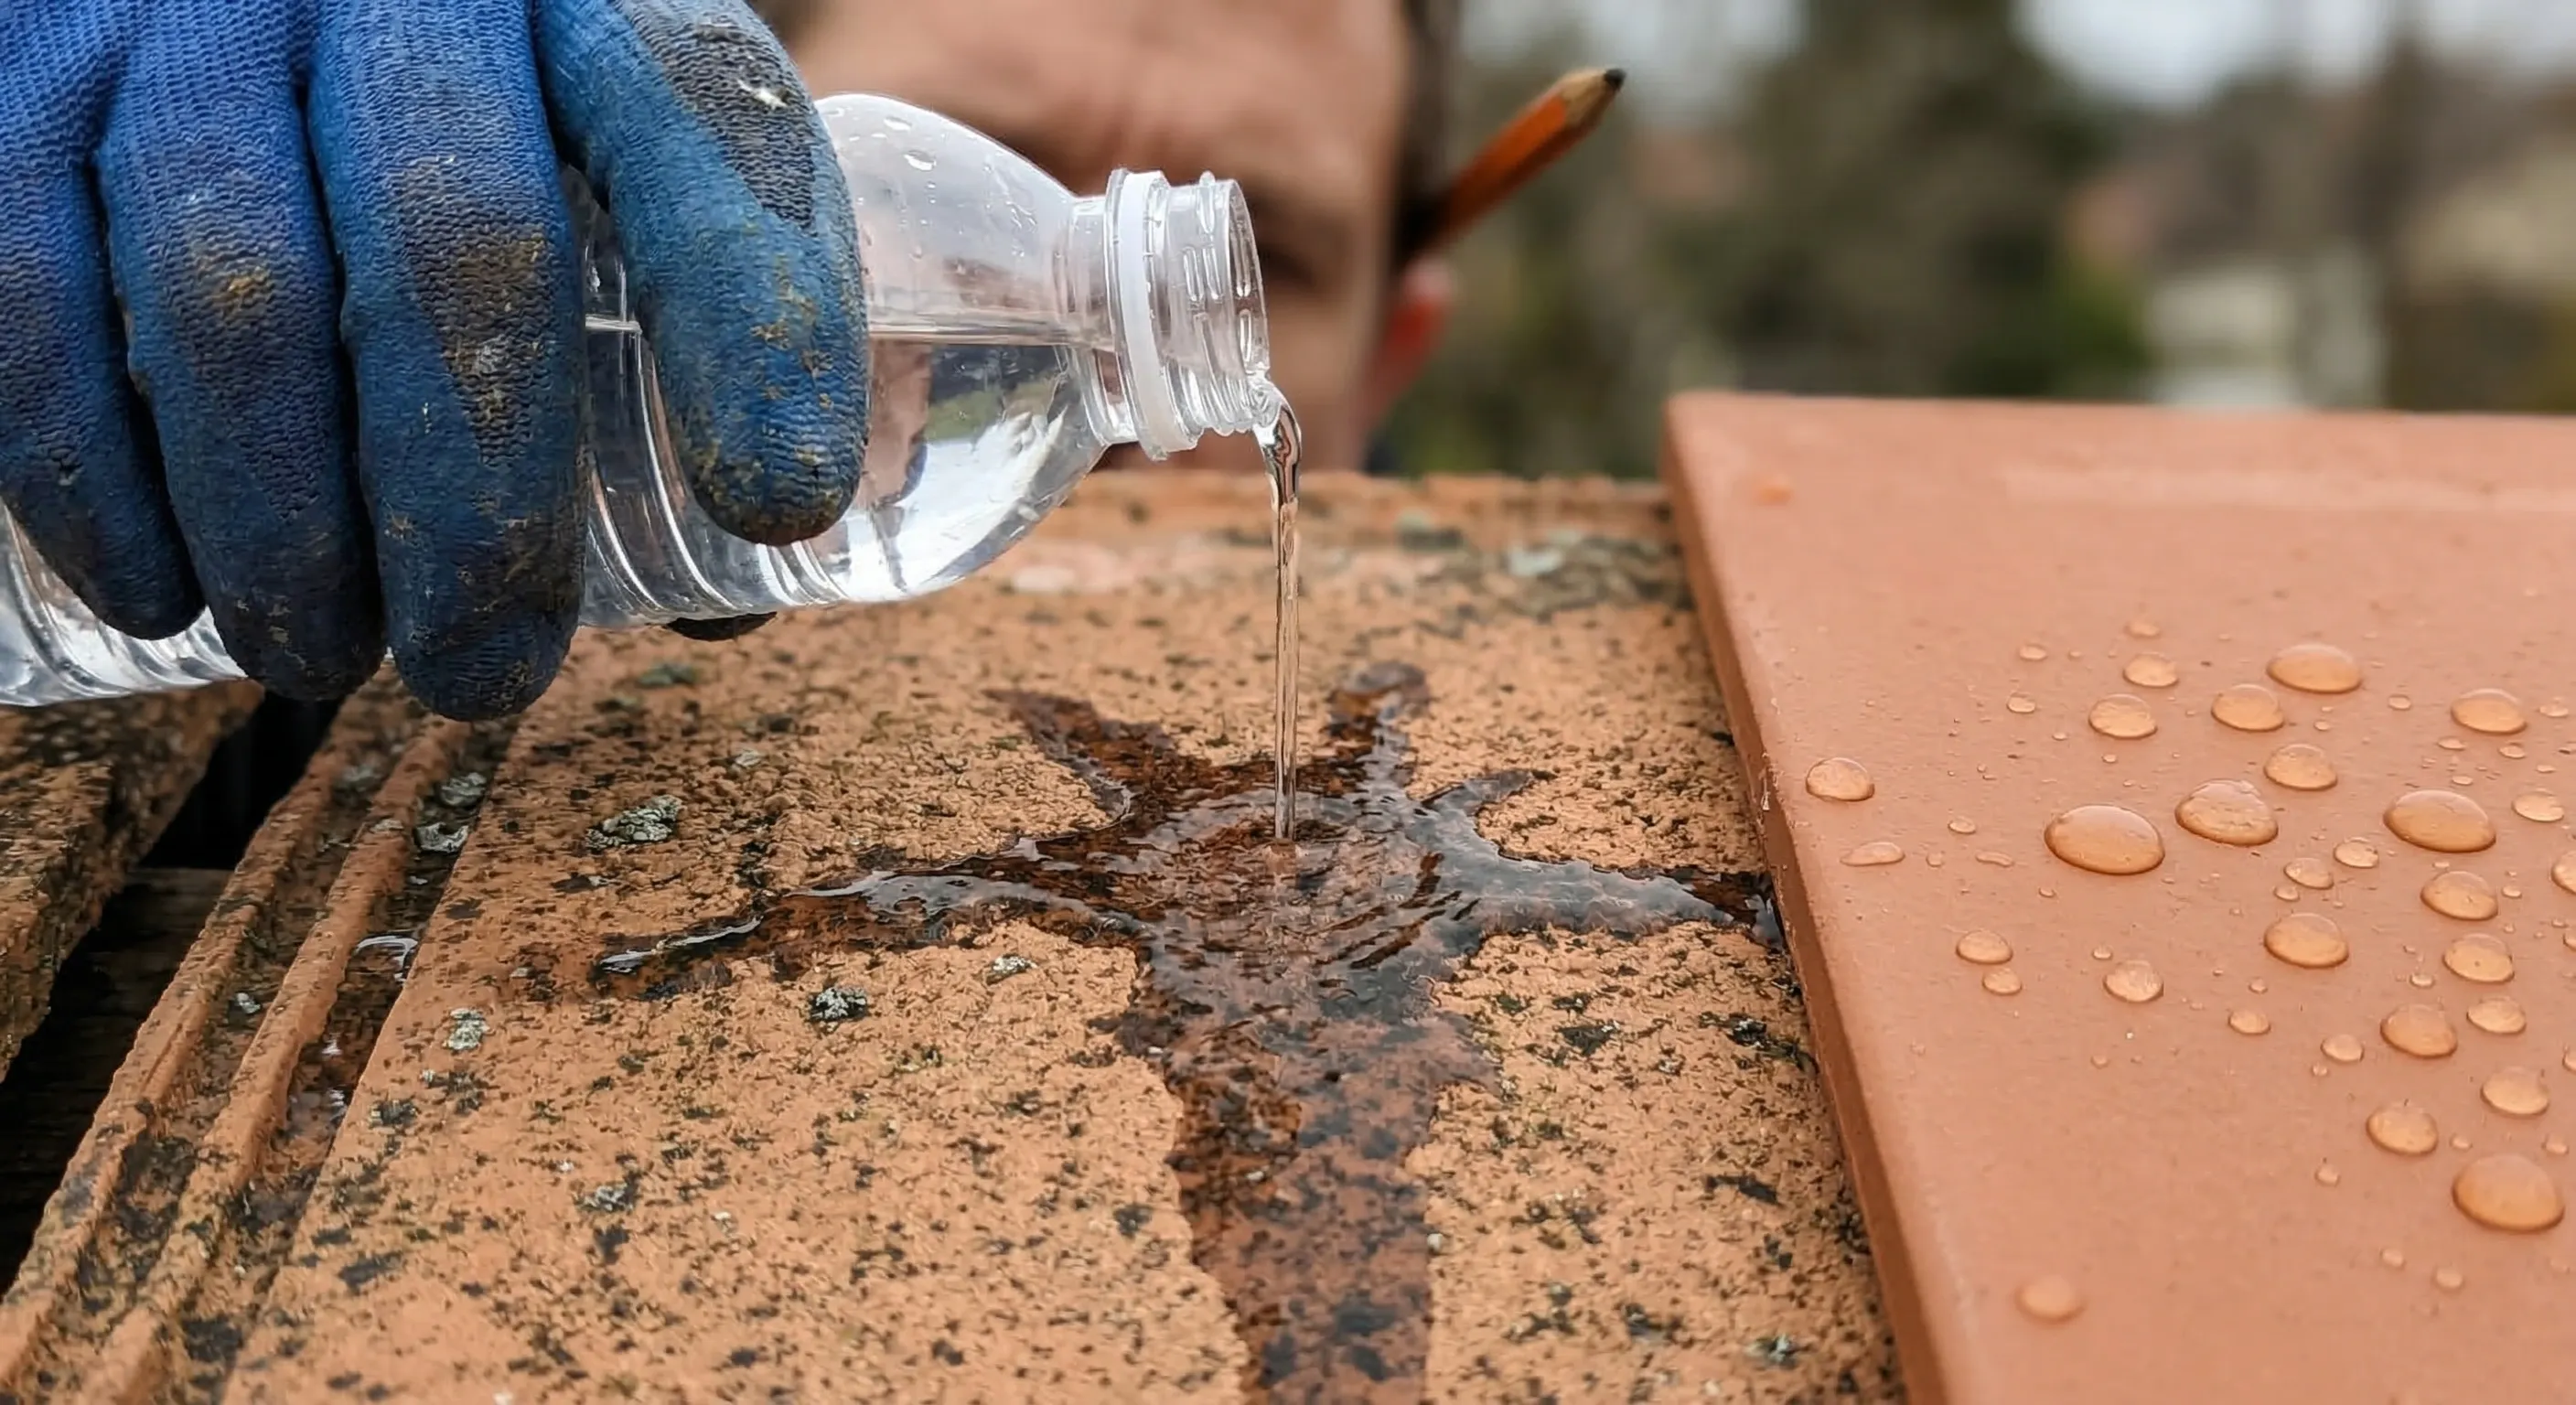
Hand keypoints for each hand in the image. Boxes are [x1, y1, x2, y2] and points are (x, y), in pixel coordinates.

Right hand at [0, 0, 867, 718]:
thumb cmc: (446, 115)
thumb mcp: (598, 154)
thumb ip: (696, 327)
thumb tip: (744, 585)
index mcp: (587, 3)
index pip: (701, 134)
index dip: (748, 321)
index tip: (776, 503)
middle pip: (458, 241)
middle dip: (477, 504)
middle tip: (483, 673)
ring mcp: (192, 20)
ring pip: (234, 287)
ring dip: (281, 525)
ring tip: (323, 659)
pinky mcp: (16, 77)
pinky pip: (34, 292)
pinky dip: (93, 477)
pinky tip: (159, 591)